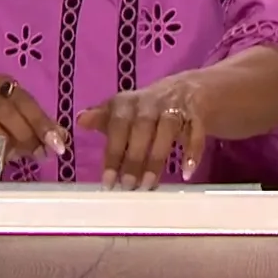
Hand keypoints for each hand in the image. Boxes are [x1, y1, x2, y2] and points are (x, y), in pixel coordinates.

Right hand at [0, 75, 66, 160]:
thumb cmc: (1, 125)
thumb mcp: (25, 124)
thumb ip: (43, 129)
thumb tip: (61, 138)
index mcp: (4, 84)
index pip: (25, 101)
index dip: (42, 123)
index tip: (57, 144)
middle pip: (4, 109)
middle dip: (24, 133)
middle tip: (38, 153)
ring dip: (2, 141)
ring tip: (15, 156)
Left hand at [78, 72, 208, 189]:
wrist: (189, 90)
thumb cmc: (148, 108)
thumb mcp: (124, 111)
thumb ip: (103, 118)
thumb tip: (80, 120)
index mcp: (128, 102)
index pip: (117, 124)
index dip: (112, 152)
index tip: (107, 181)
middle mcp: (150, 102)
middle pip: (141, 127)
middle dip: (134, 158)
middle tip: (128, 186)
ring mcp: (175, 107)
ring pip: (167, 129)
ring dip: (157, 158)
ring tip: (149, 185)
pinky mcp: (197, 113)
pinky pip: (196, 131)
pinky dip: (192, 152)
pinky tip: (186, 173)